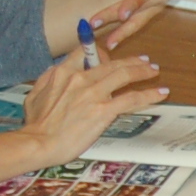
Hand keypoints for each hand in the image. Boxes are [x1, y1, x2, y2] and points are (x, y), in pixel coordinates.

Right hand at [21, 48, 169, 165]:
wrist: (38, 143)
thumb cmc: (35, 125)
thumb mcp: (34, 94)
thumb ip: (47, 80)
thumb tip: (56, 72)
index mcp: (63, 72)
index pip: (86, 52)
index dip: (101, 53)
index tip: (109, 56)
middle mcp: (81, 78)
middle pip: (111, 63)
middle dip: (130, 60)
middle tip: (142, 61)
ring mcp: (94, 93)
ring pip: (125, 75)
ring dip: (142, 71)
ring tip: (153, 71)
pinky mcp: (104, 110)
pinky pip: (132, 99)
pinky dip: (149, 94)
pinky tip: (160, 93)